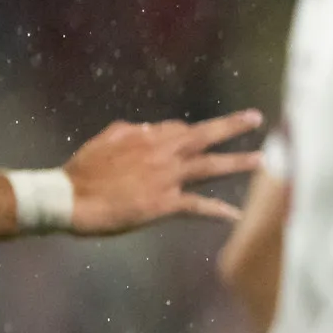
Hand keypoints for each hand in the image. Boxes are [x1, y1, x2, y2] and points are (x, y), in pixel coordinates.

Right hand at [63, 112, 263, 233]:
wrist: (70, 198)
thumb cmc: (82, 171)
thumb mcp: (105, 140)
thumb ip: (129, 131)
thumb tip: (147, 128)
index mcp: (147, 138)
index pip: (181, 129)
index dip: (191, 133)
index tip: (200, 136)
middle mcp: (162, 154)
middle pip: (204, 135)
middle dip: (232, 125)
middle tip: (256, 117)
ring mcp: (167, 178)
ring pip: (210, 166)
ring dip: (238, 162)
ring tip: (261, 160)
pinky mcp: (165, 203)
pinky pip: (198, 206)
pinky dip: (218, 210)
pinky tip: (236, 215)